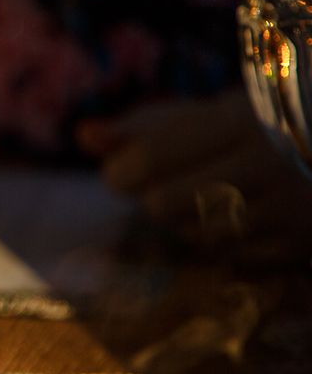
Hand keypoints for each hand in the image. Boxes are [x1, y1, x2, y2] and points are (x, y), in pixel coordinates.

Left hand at [77, 90, 311, 262]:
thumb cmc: (250, 129)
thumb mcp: (201, 116)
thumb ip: (140, 127)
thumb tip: (83, 134)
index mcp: (239, 121)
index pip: (149, 160)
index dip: (120, 170)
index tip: (119, 169)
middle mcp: (269, 164)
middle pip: (161, 205)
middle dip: (153, 196)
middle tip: (171, 182)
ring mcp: (288, 208)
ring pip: (192, 236)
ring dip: (186, 221)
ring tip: (212, 194)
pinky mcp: (298, 244)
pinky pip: (227, 258)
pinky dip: (222, 242)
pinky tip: (242, 216)